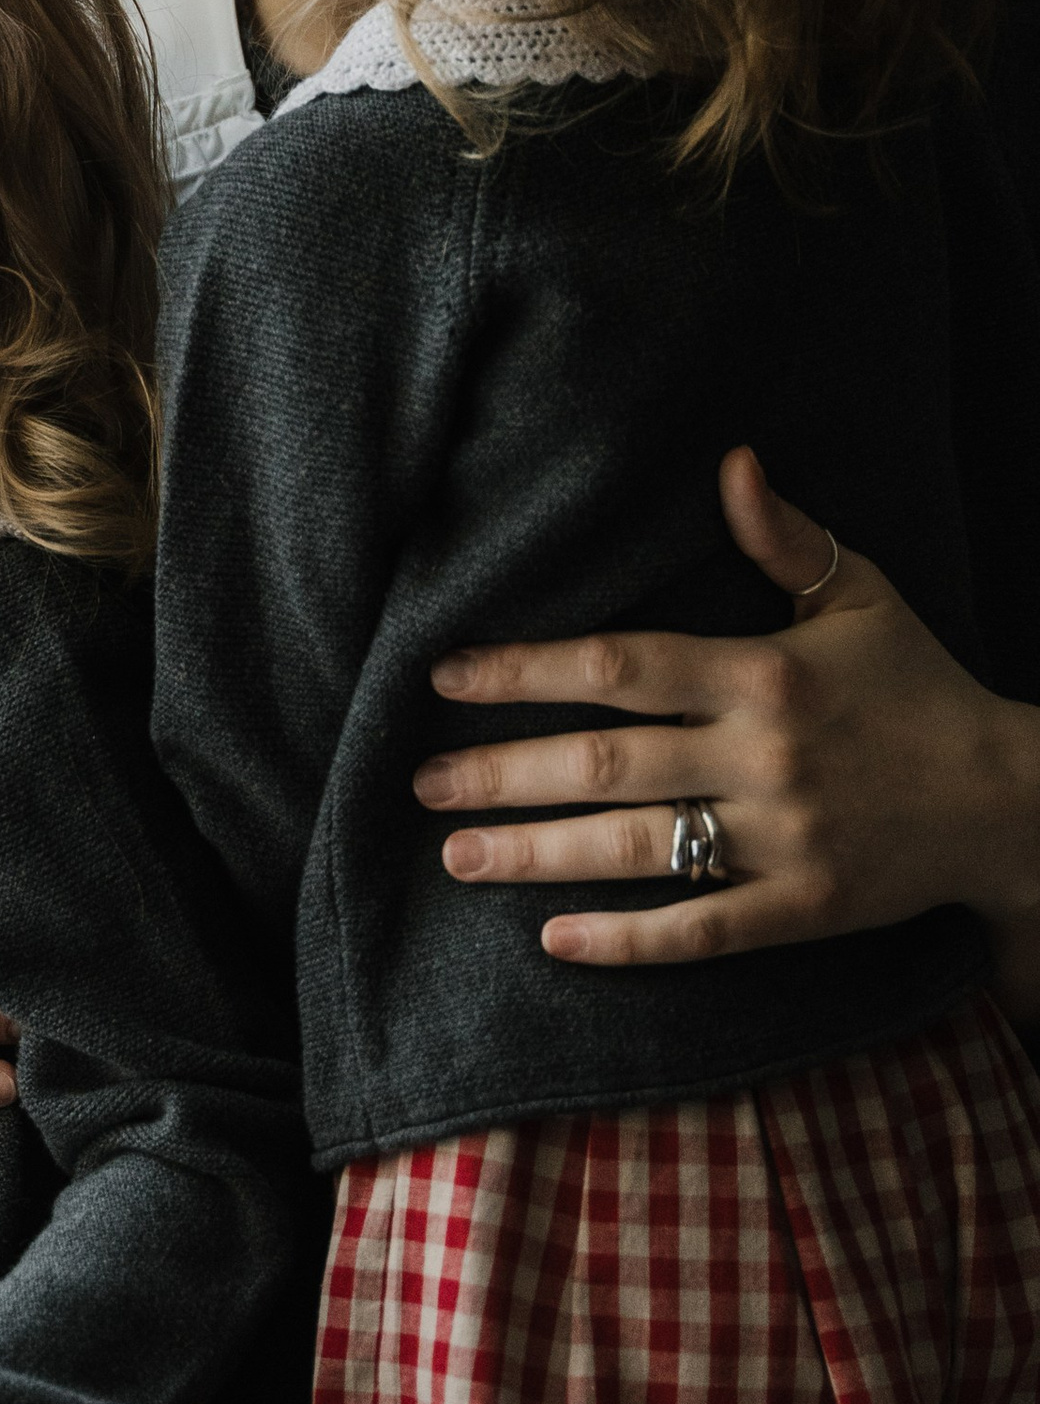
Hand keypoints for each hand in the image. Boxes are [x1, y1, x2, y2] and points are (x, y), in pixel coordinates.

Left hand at [414, 445, 1039, 1013]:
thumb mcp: (861, 598)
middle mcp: (766, 755)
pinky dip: (628, 941)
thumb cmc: (919, 688)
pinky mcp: (805, 910)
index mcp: (766, 673)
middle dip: (505, 771)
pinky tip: (554, 938)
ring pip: (639, 849)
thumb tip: (731, 462)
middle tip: (421, 780)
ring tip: (456, 853)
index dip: (526, 671)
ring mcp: (785, 839)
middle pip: (609, 762)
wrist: (1010, 801)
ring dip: (539, 852)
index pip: (620, 666)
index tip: (446, 678)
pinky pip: (702, 931)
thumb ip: (785, 539)